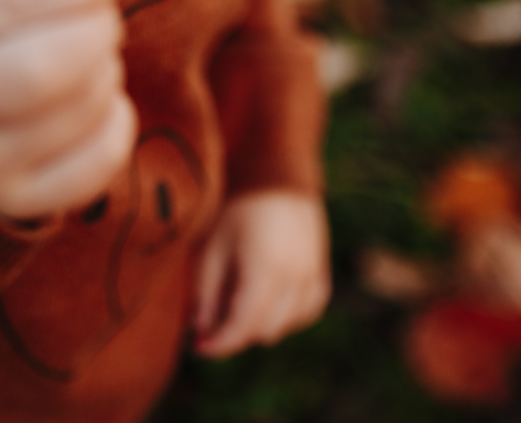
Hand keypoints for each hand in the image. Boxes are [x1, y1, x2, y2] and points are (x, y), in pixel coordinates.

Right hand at [0, 0, 139, 221]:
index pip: (9, 2)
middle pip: (38, 73)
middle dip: (96, 32)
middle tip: (105, 16)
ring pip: (75, 113)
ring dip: (106, 70)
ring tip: (90, 55)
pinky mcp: (11, 199)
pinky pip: (97, 164)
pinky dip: (118, 121)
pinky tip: (98, 101)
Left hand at [192, 190, 330, 357]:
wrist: (276, 172)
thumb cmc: (238, 205)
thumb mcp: (213, 243)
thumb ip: (206, 290)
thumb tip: (200, 330)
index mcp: (266, 269)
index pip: (244, 326)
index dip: (220, 344)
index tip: (199, 348)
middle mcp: (295, 276)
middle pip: (265, 331)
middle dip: (237, 333)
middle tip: (212, 322)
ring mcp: (313, 274)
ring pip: (288, 326)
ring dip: (262, 325)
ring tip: (237, 304)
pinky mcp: (321, 270)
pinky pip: (308, 311)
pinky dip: (288, 316)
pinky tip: (268, 302)